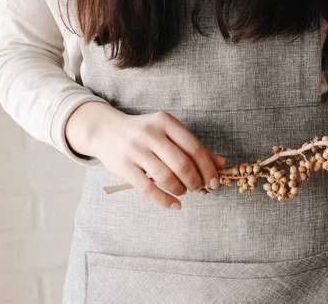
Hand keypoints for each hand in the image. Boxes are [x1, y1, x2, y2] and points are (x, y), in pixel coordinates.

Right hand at [65, 102, 226, 209]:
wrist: (105, 130)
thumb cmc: (145, 134)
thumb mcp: (169, 134)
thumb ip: (194, 148)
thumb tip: (222, 164)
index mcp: (166, 122)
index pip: (194, 147)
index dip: (208, 167)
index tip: (214, 182)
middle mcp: (151, 133)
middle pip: (182, 163)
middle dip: (195, 181)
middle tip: (198, 187)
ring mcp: (135, 149)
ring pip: (166, 177)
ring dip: (180, 189)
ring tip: (183, 191)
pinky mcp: (123, 166)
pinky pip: (148, 188)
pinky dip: (165, 200)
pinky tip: (175, 205)